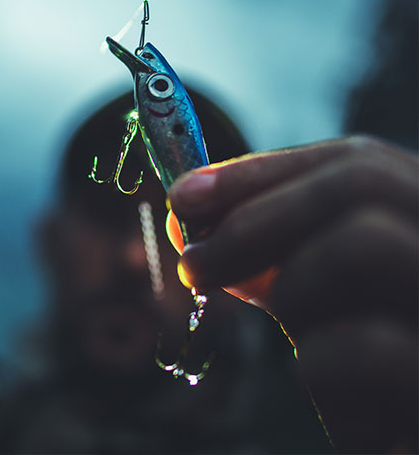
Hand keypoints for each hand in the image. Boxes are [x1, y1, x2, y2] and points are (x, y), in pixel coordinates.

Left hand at [167, 136, 417, 452]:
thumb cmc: (377, 368)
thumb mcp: (322, 296)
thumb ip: (267, 255)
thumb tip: (188, 221)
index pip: (355, 162)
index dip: (259, 173)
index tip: (186, 196)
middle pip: (359, 181)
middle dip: (253, 220)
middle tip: (193, 265)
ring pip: (363, 242)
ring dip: (294, 293)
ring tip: (299, 341)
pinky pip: (369, 348)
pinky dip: (320, 371)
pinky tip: (336, 400)